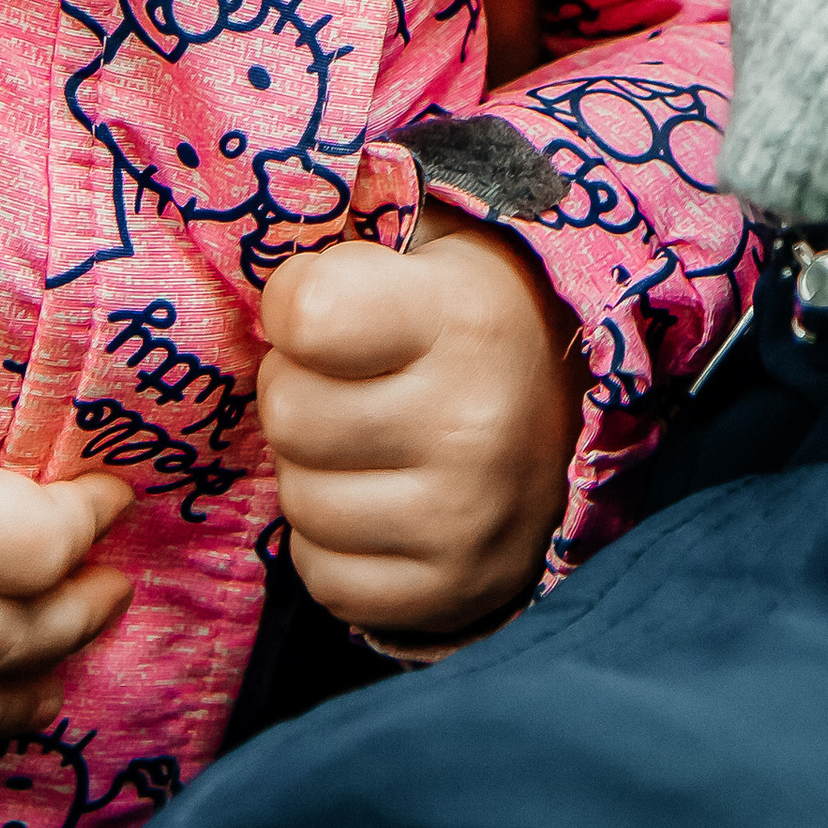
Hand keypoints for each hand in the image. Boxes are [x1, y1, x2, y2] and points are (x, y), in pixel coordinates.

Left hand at [256, 212, 584, 648]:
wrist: (573, 416)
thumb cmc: (467, 316)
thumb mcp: (428, 246)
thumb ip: (347, 236)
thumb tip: (254, 258)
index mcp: (463, 318)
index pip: (304, 313)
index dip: (294, 304)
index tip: (327, 308)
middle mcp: (472, 423)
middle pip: (287, 412)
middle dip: (300, 390)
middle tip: (350, 383)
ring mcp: (467, 518)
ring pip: (298, 502)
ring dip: (314, 472)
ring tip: (369, 445)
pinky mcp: (454, 591)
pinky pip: (325, 578)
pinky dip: (335, 546)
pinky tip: (381, 506)